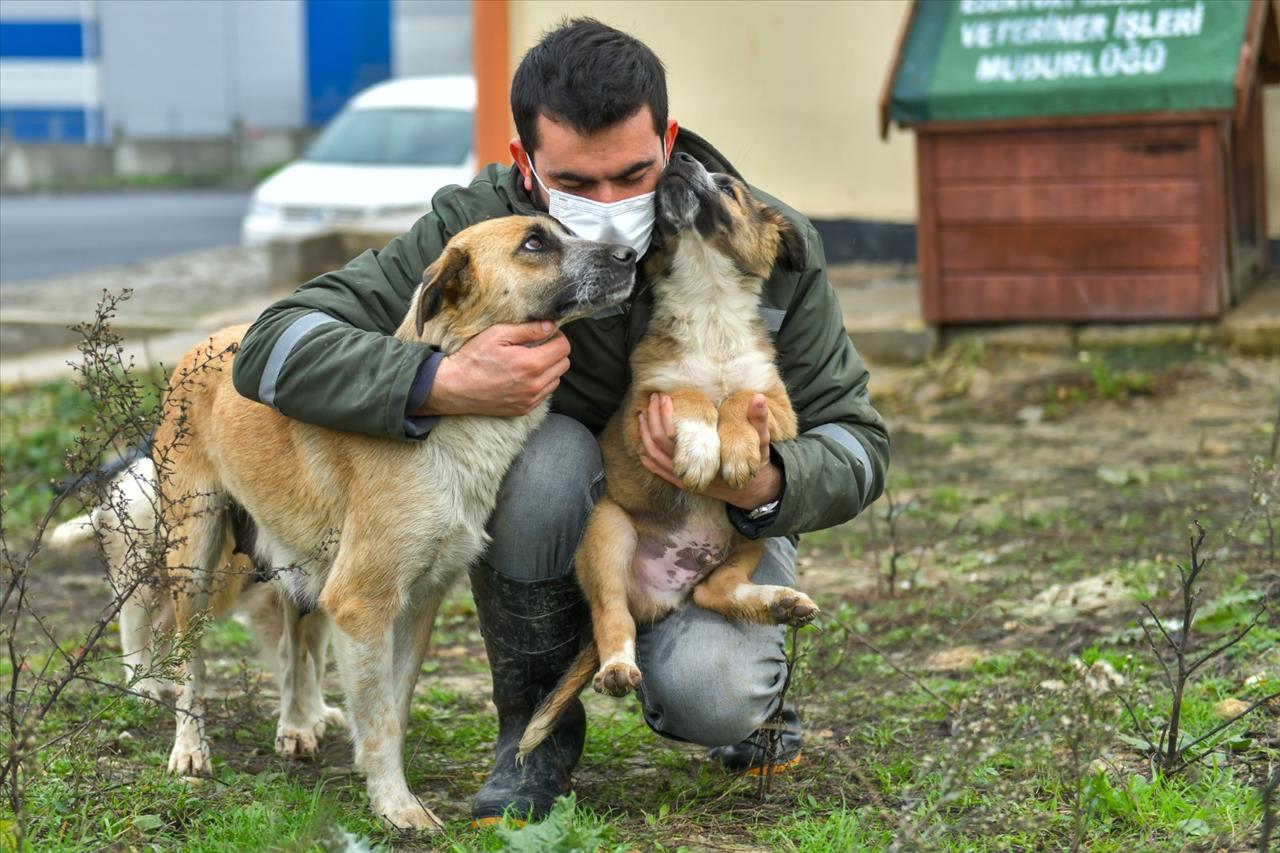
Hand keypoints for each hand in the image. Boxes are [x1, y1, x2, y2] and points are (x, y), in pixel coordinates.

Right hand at [420, 322, 569, 415]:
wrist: (455, 387)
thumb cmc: (473, 358)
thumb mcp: (497, 334)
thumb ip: (527, 330)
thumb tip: (550, 326)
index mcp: (531, 364)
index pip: (564, 348)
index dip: (557, 337)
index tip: (545, 334)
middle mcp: (535, 385)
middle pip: (564, 364)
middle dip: (555, 352)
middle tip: (538, 346)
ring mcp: (530, 400)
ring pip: (556, 380)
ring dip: (549, 369)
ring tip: (529, 361)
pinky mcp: (524, 409)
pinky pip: (544, 394)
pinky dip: (540, 383)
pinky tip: (523, 376)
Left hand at [637, 392, 781, 509]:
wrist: (752, 490)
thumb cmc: (756, 463)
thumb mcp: (761, 441)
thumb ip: (759, 420)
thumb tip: (759, 397)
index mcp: (707, 460)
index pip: (677, 438)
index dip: (667, 417)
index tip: (666, 398)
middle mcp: (691, 472)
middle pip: (660, 445)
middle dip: (653, 420)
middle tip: (653, 398)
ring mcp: (684, 479)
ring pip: (655, 457)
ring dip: (645, 434)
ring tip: (643, 413)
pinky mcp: (682, 482)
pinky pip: (658, 470)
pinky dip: (647, 456)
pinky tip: (641, 442)